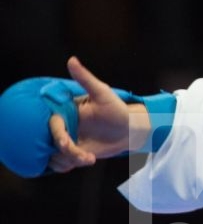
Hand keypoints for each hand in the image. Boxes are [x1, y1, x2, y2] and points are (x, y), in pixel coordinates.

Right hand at [47, 57, 137, 171]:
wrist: (130, 129)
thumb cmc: (117, 108)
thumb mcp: (102, 92)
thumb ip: (85, 78)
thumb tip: (71, 59)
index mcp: (66, 112)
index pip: (53, 124)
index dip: (57, 133)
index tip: (66, 142)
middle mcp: (65, 126)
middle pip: (51, 142)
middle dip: (64, 152)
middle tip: (81, 156)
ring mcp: (69, 140)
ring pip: (56, 155)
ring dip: (70, 160)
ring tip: (89, 159)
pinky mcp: (75, 152)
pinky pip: (63, 162)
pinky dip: (72, 164)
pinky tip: (89, 160)